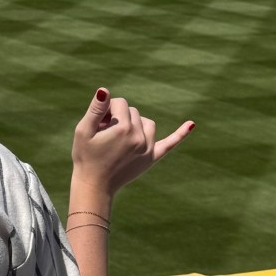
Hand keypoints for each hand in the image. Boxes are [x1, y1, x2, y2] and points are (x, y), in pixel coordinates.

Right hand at [72, 87, 192, 198]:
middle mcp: (139, 137)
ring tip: (119, 136)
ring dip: (135, 123)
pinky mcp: (152, 158)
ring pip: (146, 123)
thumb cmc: (85, 156)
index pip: (120, 103)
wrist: (94, 185)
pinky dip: (180, 134)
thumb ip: (96, 109)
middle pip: (133, 112)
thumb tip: (105, 90)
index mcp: (123, 129)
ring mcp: (148, 148)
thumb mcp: (84, 130)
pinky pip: (170, 143)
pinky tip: (192, 124)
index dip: (106, 110)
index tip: (98, 124)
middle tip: (103, 133)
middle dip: (118, 117)